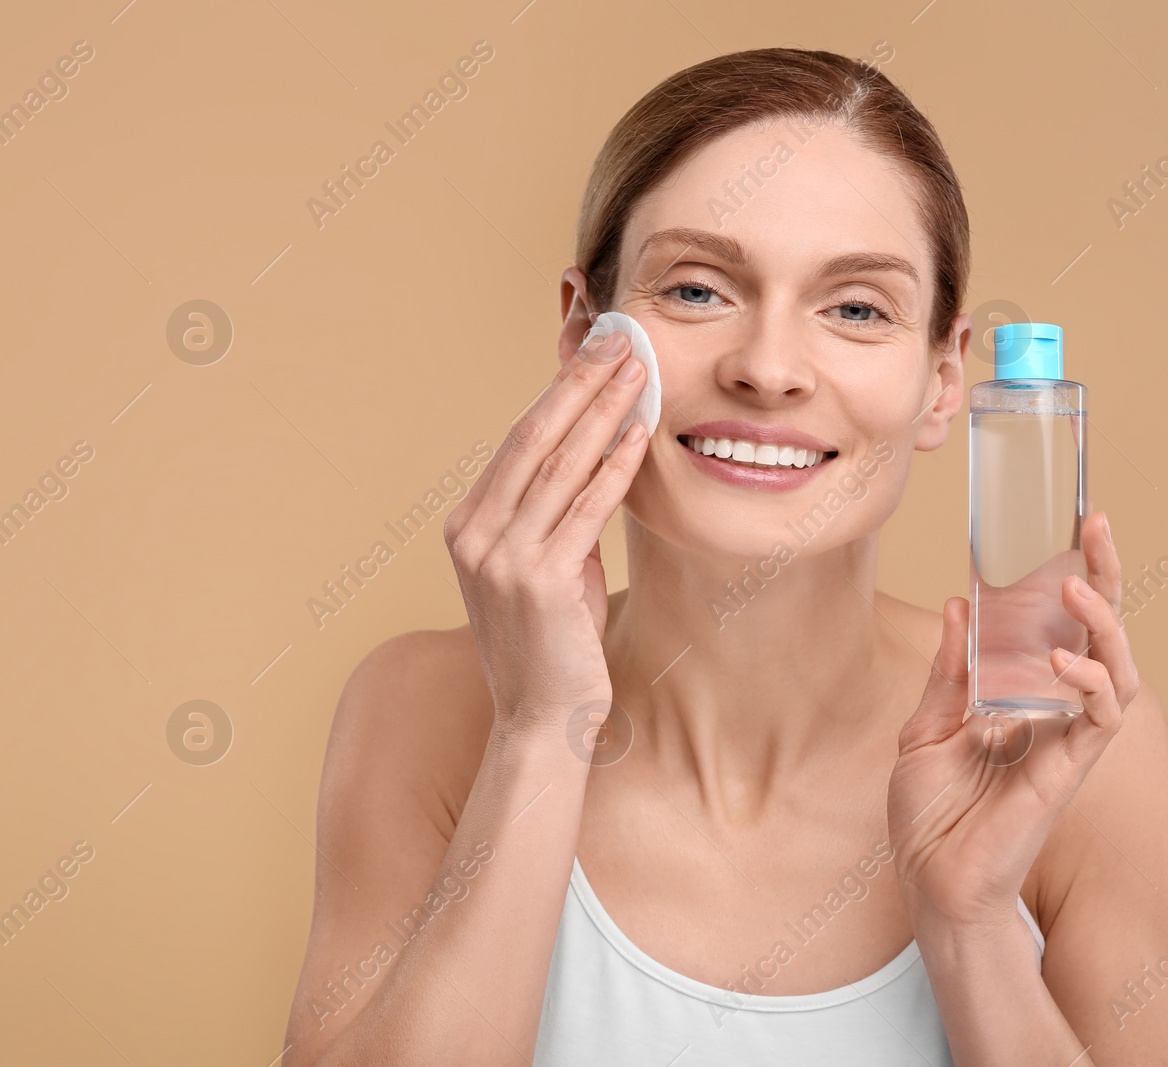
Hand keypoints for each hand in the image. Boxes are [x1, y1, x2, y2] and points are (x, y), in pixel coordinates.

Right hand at [442, 326, 648, 734]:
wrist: (541, 720)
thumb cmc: (553, 643)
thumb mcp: (548, 565)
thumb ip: (558, 512)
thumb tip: (597, 450)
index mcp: (469, 525)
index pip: (518, 440)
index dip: (559, 391)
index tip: (595, 351)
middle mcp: (475, 534)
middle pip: (534, 438)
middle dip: (581, 383)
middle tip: (621, 340)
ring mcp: (502, 557)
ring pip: (559, 465)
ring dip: (604, 413)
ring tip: (639, 373)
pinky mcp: (538, 582)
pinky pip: (584, 510)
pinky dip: (615, 469)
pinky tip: (639, 437)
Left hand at [886, 511, 1139, 928]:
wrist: (929, 878)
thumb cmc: (930, 815)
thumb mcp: (926, 728)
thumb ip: (950, 673)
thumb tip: (962, 606)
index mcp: (1021, 697)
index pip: (1060, 627)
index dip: (1072, 578)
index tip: (1074, 526)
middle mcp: (1054, 713)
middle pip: (1101, 634)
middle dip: (1107, 577)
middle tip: (1098, 525)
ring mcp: (1067, 740)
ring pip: (1116, 669)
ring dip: (1103, 623)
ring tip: (1077, 585)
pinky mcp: (1070, 770)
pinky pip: (1101, 719)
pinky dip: (1090, 683)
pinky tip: (1063, 661)